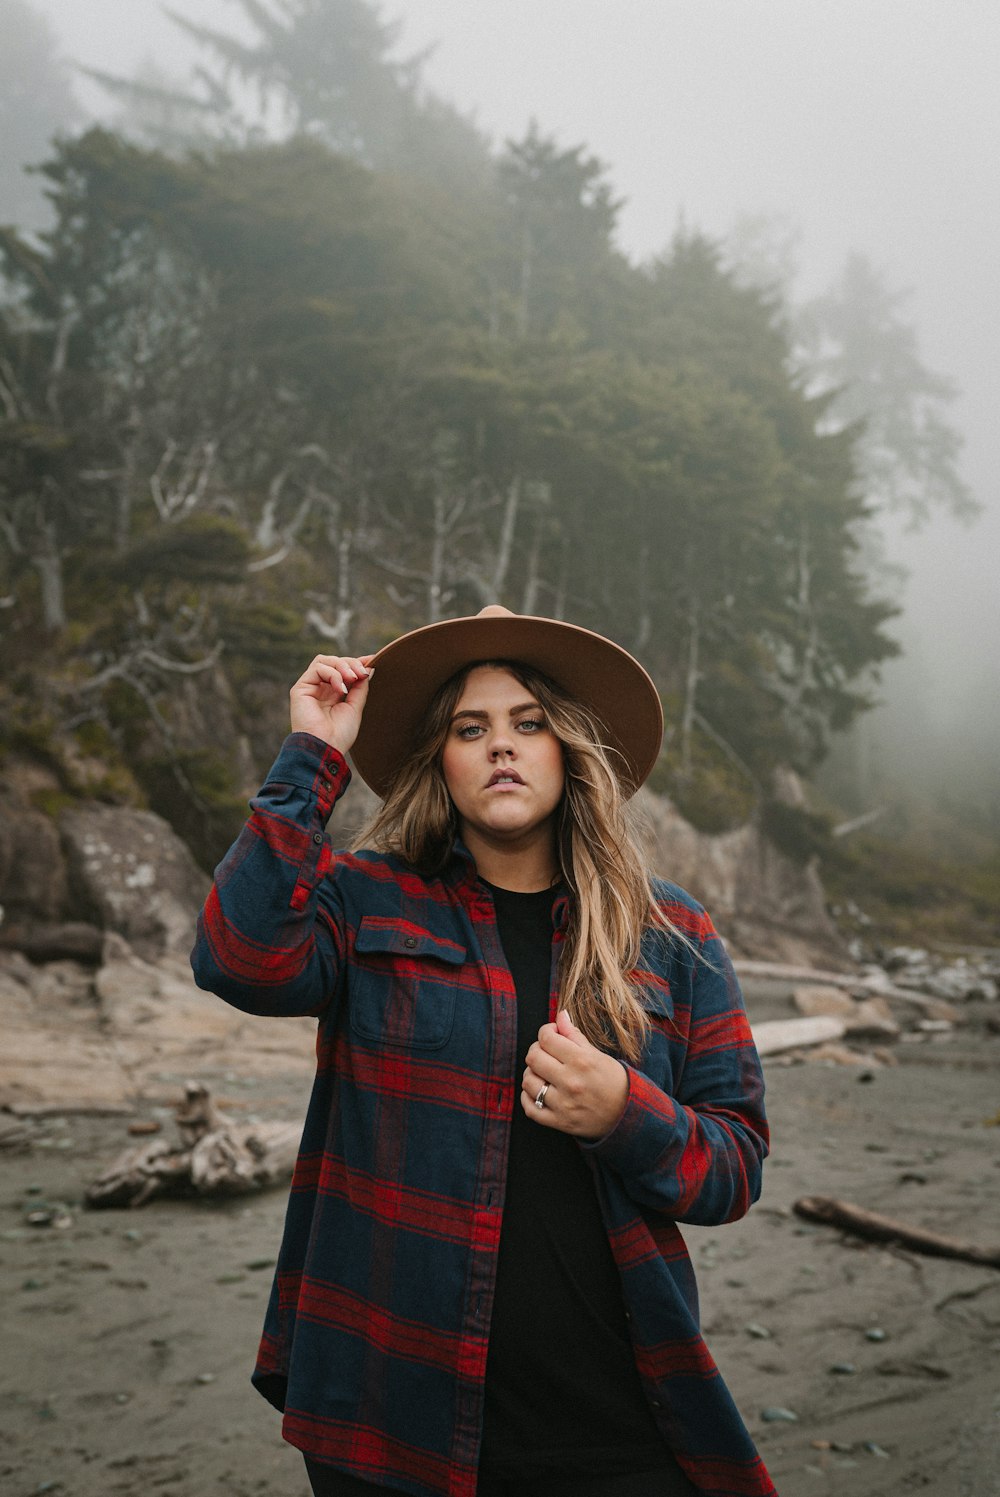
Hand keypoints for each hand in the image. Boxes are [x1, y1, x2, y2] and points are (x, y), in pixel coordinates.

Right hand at [289, 653, 374, 754]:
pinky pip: (317, 668)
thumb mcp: (355, 707)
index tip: (372, 660)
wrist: (326, 748)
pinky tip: (341, 689)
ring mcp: (310, 687)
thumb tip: (368, 667)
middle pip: (334, 661)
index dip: (356, 663)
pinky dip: (333, 674)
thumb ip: (360, 687)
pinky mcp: (300, 688)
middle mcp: (320, 688)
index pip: (342, 669)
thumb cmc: (339, 734)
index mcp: (332, 694)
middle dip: (351, 663)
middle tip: (362, 674)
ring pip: (324, 660)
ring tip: (352, 679)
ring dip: (342, 666)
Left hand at [521, 1009, 628, 1139]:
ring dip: (532, 1073)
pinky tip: (539, 1091)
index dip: (546, 1031)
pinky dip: (528, 1098)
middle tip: (546, 1052)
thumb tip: (560, 1015)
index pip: (546, 1038)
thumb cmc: (613, 1080)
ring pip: (528, 1081)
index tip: (552, 1034)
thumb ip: (574, 1034)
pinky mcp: (559, 1122)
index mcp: (581, 1061)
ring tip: (543, 1073)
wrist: (627, 1113)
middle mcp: (570, 1082)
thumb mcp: (597, 1054)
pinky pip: (530, 1108)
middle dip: (536, 1050)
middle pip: (533, 1058)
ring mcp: (563, 1104)